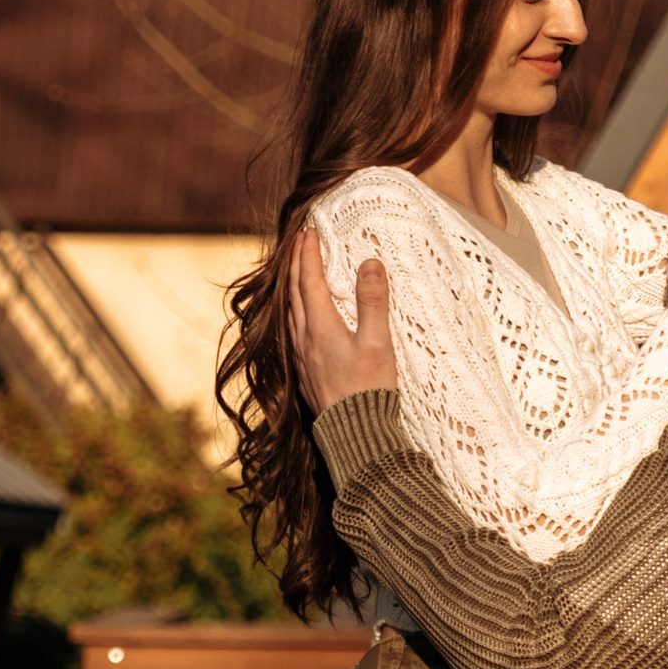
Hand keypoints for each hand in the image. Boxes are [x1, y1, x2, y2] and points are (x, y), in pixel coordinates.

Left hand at [290, 229, 397, 412]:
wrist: (354, 436)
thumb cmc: (368, 389)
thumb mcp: (378, 343)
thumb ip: (373, 301)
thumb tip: (370, 262)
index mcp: (320, 327)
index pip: (309, 280)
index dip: (308, 254)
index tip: (308, 232)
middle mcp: (304, 340)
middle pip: (294, 293)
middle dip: (296, 265)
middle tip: (299, 243)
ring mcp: (302, 358)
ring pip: (290, 313)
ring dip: (292, 288)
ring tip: (297, 274)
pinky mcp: (305, 373)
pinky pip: (293, 332)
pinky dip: (295, 312)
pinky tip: (301, 320)